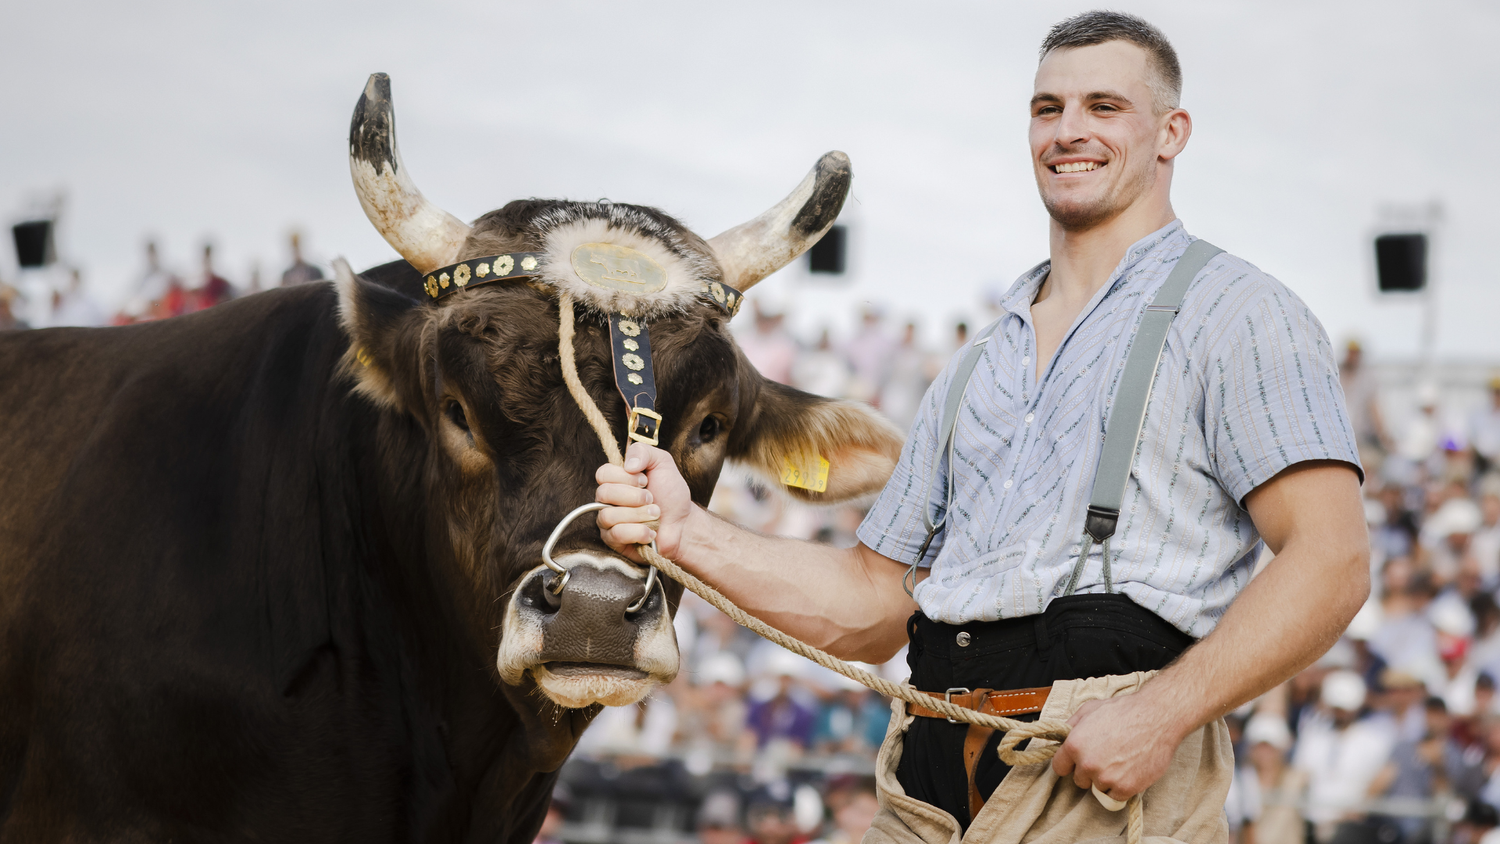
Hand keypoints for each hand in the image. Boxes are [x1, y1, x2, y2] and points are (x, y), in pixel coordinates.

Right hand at [595, 443, 694, 561]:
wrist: (684, 524)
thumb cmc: (671, 494)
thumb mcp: (663, 463)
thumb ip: (644, 452)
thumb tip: (628, 465)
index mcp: (615, 480)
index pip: (602, 474)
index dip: (625, 477)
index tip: (645, 481)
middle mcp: (608, 500)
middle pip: (603, 494)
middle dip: (634, 496)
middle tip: (652, 499)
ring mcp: (609, 522)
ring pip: (608, 516)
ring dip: (639, 515)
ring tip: (655, 515)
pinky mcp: (614, 541)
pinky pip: (616, 534)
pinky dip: (639, 532)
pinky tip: (651, 532)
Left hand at [1048, 690, 1185, 801]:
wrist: (1156, 718)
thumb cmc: (1124, 711)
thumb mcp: (1090, 709)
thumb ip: (1071, 726)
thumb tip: (1062, 738)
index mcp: (1075, 745)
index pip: (1059, 767)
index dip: (1069, 764)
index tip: (1077, 762)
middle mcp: (1087, 763)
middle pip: (1079, 780)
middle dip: (1090, 771)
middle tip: (1106, 757)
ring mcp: (1106, 778)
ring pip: (1098, 788)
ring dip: (1107, 779)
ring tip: (1121, 761)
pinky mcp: (1125, 788)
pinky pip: (1115, 797)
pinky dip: (1121, 787)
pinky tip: (1129, 771)